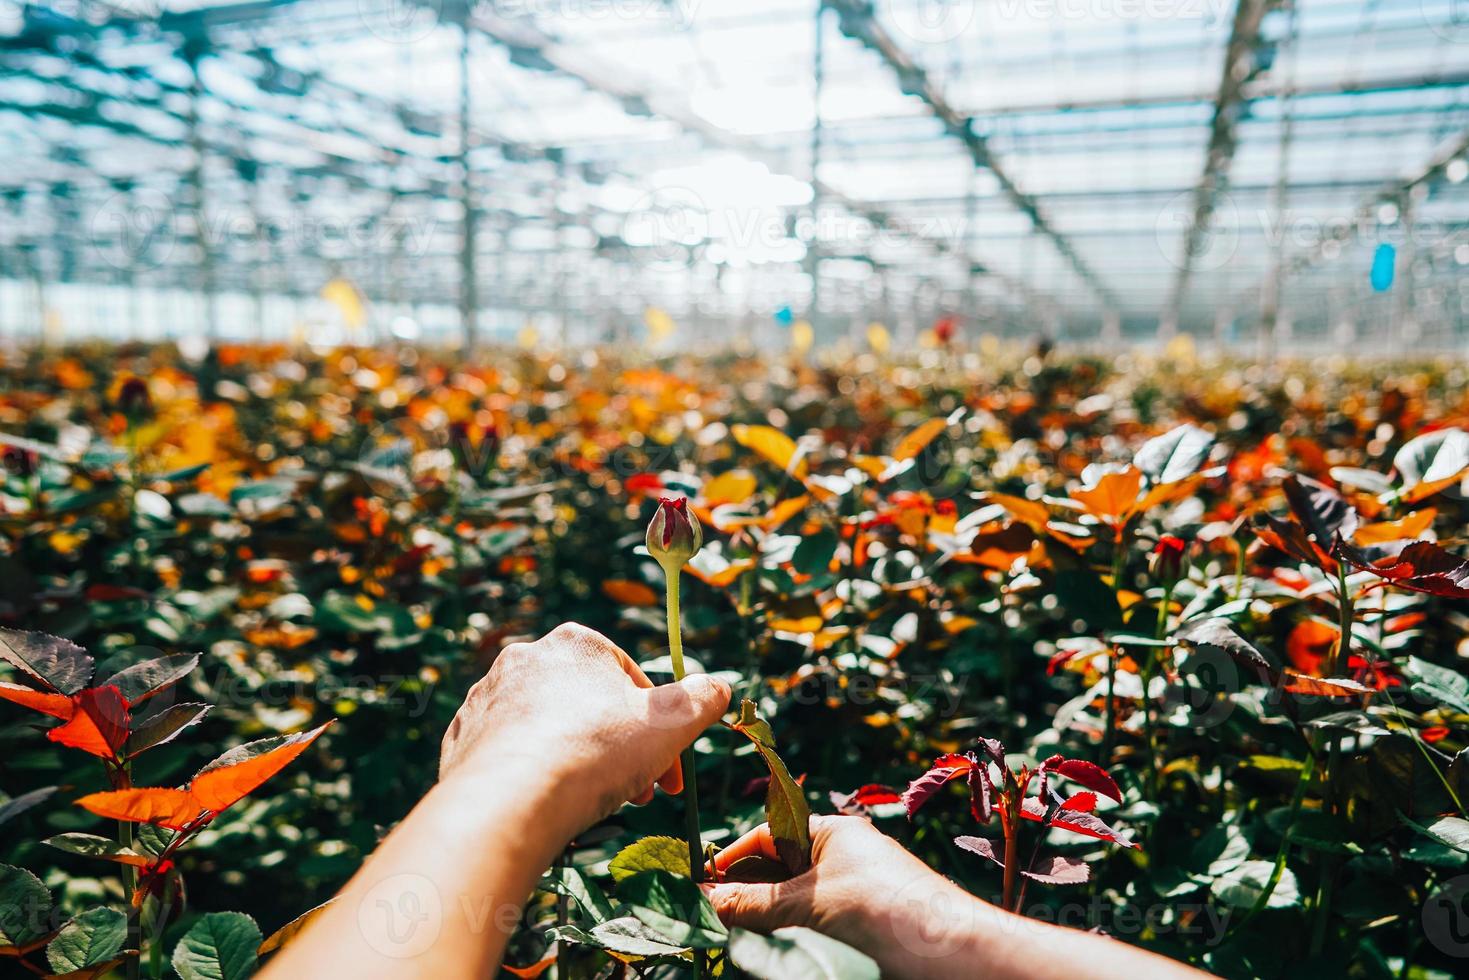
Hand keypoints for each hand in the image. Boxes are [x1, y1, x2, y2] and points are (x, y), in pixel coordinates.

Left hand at [439, 622, 729, 838]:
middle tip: (637, 795)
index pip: (631, 682)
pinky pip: (508, 755)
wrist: (507, 800)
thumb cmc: (596, 752)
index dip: (660, 732)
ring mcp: (487, 698)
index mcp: (576, 643)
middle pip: (590, 708)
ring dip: (579, 762)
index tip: (670, 776)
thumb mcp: (670, 724)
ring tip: (595, 804)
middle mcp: (525, 658)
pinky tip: (546, 805)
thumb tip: (719, 686)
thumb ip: (700, 699)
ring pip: (549, 731)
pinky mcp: (461, 738)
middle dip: (621, 751)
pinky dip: (532, 777)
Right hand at [706, 816, 1205, 979]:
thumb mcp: (815, 902)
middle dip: (743, 890)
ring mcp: (853, 896)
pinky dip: (787, 936)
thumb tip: (708, 899)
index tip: (701, 881)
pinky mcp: (861, 930)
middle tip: (705, 914)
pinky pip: (811, 926)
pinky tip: (766, 949)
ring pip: (792, 902)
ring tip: (727, 933)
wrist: (956, 956)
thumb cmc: (891, 911)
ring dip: (762, 917)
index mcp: (836, 833)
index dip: (734, 856)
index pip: (770, 834)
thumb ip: (759, 902)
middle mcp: (844, 859)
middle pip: (778, 869)